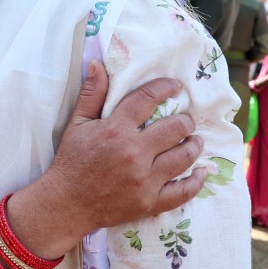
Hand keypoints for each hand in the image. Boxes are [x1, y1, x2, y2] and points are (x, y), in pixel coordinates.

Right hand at [8, 62, 205, 256]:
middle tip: (186, 120)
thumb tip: (98, 64)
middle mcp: (134, 153)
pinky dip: (196, 182)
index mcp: (116, 129)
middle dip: (185, 120)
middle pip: (175, 128)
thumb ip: (91, 94)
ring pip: (184, 156)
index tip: (175, 86)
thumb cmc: (71, 162)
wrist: (66, 204)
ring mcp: (145, 179)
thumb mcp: (76, 124)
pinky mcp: (150, 202)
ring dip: (194, 145)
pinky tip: (201, 173)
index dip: (165, 88)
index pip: (148, 99)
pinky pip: (182, 192)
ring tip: (195, 140)